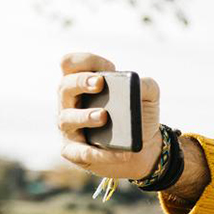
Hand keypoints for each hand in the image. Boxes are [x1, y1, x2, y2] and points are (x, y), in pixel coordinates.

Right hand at [57, 52, 162, 179]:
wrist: (146, 148)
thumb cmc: (140, 116)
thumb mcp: (148, 96)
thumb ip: (144, 85)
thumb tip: (136, 85)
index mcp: (83, 84)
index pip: (71, 63)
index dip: (87, 60)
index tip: (111, 67)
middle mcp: (70, 103)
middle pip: (64, 86)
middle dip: (80, 82)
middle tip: (100, 83)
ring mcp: (70, 127)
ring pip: (66, 119)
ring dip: (84, 116)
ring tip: (103, 116)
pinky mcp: (74, 151)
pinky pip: (82, 152)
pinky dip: (101, 153)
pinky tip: (121, 153)